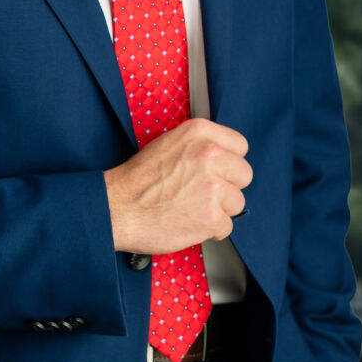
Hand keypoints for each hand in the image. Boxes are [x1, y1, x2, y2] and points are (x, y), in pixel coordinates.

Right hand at [103, 117, 251, 254]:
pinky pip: (227, 226)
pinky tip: (189, 221)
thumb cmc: (138, 180)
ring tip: (192, 207)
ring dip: (219, 209)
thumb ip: (199, 146)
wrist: (117, 207)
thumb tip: (223, 156)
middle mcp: (209, 154)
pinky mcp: (211, 216)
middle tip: (203, 192)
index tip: (217, 170)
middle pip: (244, 174)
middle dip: (227, 186)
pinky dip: (210, 229)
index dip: (228, 161)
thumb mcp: (169, 143)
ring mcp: (212, 186)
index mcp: (199, 132)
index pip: (239, 145)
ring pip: (237, 202)